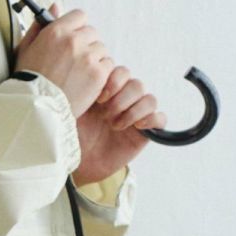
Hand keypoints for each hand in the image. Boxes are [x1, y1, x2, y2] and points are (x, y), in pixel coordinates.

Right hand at [12, 1, 113, 117]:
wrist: (37, 107)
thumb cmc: (29, 79)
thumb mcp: (27, 47)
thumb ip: (41, 25)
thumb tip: (56, 6)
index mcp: (55, 31)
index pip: (79, 16)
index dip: (77, 27)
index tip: (73, 37)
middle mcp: (73, 40)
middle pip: (92, 32)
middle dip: (86, 44)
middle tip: (75, 60)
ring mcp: (88, 57)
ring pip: (101, 49)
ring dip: (94, 58)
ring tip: (80, 73)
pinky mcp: (98, 73)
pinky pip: (108, 64)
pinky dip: (101, 72)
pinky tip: (86, 81)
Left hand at [73, 64, 166, 184]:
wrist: (79, 162)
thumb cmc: (74, 135)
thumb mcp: (75, 109)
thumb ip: (84, 91)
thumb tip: (87, 73)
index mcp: (108, 90)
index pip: (121, 72)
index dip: (114, 81)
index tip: (99, 98)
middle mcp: (124, 100)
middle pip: (137, 84)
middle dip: (121, 98)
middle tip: (105, 114)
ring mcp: (136, 116)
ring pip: (150, 99)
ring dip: (134, 110)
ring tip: (115, 124)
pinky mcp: (145, 133)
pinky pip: (160, 118)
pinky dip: (152, 119)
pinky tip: (137, 127)